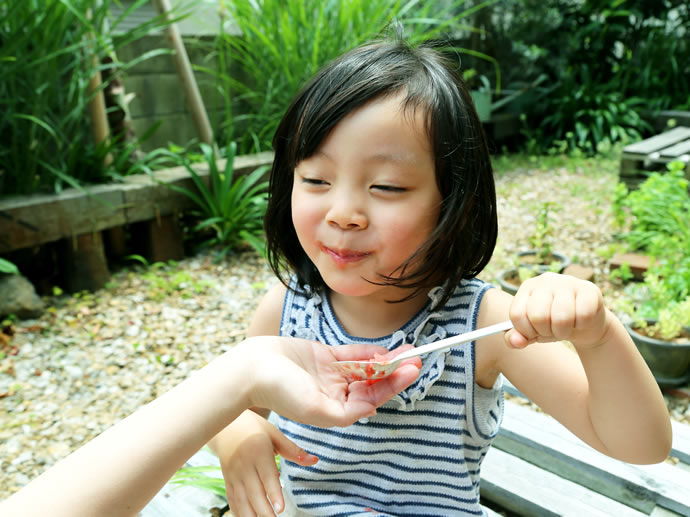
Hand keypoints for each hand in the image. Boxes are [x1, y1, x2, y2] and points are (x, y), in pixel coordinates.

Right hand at [218, 411, 315, 516]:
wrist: (226, 426)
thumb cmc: (255, 429)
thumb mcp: (274, 434)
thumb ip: (293, 450)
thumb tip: (315, 460)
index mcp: (258, 452)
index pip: (267, 476)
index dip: (274, 493)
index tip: (281, 509)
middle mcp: (244, 465)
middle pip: (254, 493)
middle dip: (265, 511)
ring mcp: (233, 475)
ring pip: (241, 500)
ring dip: (251, 516)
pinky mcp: (227, 481)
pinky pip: (232, 500)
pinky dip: (239, 512)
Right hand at [238, 337, 420, 426]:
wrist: (252, 368)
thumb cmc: (279, 391)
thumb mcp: (314, 409)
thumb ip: (344, 413)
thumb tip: (372, 409)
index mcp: (335, 409)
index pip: (372, 397)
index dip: (393, 385)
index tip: (411, 372)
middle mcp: (336, 393)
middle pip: (373, 383)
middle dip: (395, 372)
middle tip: (417, 359)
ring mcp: (330, 374)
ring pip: (365, 368)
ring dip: (385, 361)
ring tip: (408, 351)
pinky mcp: (323, 357)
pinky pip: (350, 354)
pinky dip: (367, 352)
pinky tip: (384, 349)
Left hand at [505, 273, 611, 349]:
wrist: (585, 324)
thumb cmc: (553, 325)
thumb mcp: (532, 332)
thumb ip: (517, 338)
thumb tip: (515, 342)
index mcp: (527, 288)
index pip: (517, 314)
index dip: (526, 331)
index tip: (535, 332)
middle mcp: (546, 280)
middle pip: (538, 316)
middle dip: (545, 332)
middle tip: (552, 330)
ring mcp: (568, 282)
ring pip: (561, 317)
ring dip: (563, 332)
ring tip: (566, 328)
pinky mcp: (589, 289)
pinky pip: (583, 316)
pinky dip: (581, 326)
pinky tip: (580, 321)